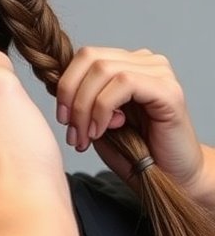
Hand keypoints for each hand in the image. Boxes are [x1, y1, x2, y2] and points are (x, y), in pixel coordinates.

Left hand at [56, 47, 211, 202]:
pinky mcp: (168, 90)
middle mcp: (146, 61)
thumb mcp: (99, 122)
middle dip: (72, 95)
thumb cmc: (137, 153)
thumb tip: (61, 87)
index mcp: (128, 63)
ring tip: (85, 136)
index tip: (62, 118)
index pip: (86, 56)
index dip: (66, 83)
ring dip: (85, 106)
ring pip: (104, 70)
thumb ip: (84, 99)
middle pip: (91, 58)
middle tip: (71, 130)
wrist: (173, 180)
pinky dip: (104, 108)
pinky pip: (124, 84)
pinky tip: (102, 131)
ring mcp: (159, 73)